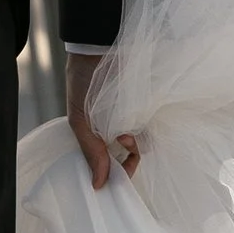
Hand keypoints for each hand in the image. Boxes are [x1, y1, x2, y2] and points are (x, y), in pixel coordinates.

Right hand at [66, 55, 137, 190]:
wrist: (101, 48)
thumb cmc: (84, 81)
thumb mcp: (80, 118)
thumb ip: (90, 150)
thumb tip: (98, 185)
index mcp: (99, 133)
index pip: (110, 162)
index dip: (115, 171)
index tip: (118, 175)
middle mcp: (118, 127)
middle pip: (129, 155)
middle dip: (129, 158)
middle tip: (125, 144)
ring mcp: (135, 117)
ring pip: (143, 143)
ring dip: (137, 145)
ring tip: (128, 135)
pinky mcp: (149, 106)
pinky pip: (153, 126)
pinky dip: (148, 132)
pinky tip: (137, 128)